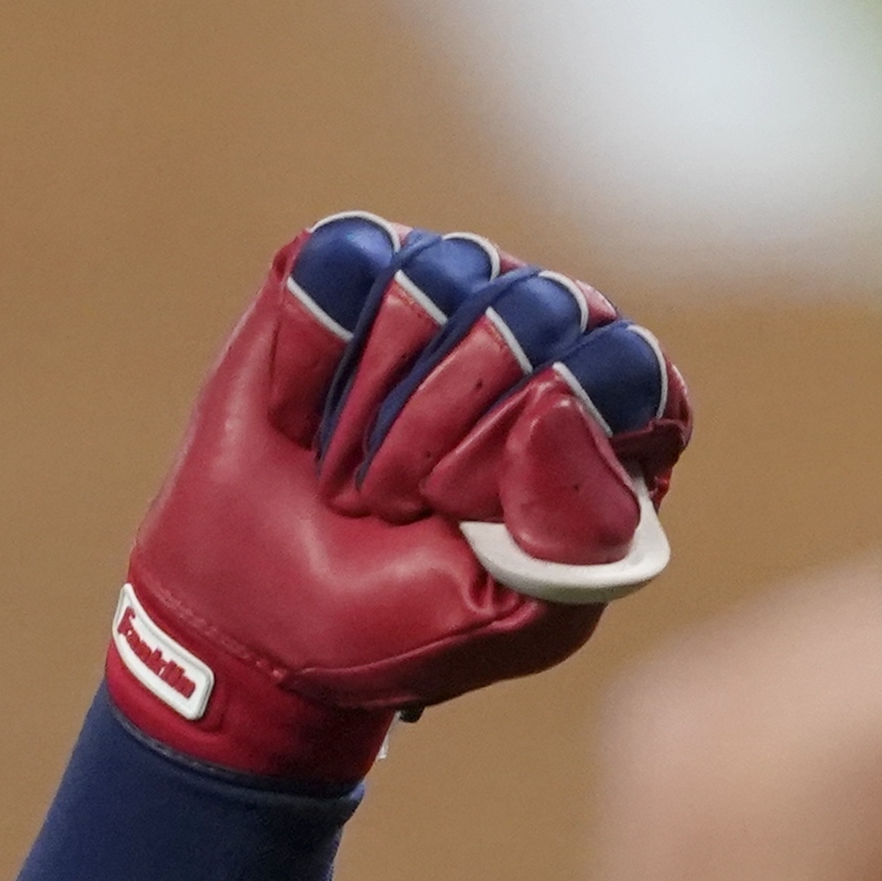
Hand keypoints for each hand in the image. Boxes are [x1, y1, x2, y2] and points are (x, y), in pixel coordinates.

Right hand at [105, 214, 692, 789]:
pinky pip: (342, 260)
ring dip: (367, 404)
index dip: (538, 432)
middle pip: (530, 311)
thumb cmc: (400, 620)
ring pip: (432, 277)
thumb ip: (576, 534)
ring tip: (348, 476)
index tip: (464, 503)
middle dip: (440, 427)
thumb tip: (558, 397)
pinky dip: (308, 353)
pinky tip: (298, 416)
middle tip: (393, 505)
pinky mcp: (350, 268)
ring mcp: (450, 288)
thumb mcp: (511, 618)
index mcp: (614, 422)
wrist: (259, 619)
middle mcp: (545, 335)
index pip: (621, 365)